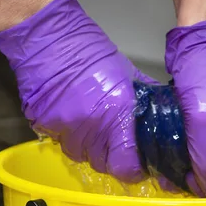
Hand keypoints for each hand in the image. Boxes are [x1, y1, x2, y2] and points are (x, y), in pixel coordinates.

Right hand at [0, 0, 155, 182]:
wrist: (46, 36)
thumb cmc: (90, 50)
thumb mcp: (127, 72)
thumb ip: (146, 98)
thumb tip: (163, 115)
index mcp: (115, 114)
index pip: (126, 166)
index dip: (135, 169)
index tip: (139, 164)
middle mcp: (89, 128)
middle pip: (104, 166)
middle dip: (115, 159)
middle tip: (120, 145)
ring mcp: (62, 129)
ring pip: (81, 156)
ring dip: (91, 148)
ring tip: (95, 129)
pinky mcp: (42, 125)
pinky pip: (60, 142)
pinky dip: (70, 136)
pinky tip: (74, 118)